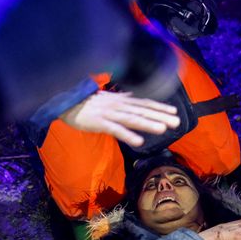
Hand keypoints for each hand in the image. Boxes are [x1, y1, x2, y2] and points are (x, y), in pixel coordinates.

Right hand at [60, 91, 179, 146]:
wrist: (63, 100)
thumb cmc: (84, 101)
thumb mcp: (106, 98)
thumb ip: (120, 99)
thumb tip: (133, 97)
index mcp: (120, 101)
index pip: (144, 103)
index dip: (159, 107)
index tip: (174, 111)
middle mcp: (118, 105)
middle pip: (142, 111)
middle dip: (160, 116)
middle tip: (177, 122)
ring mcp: (109, 113)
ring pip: (132, 119)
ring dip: (148, 124)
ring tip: (163, 129)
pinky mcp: (99, 122)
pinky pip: (116, 129)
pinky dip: (128, 135)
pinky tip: (139, 142)